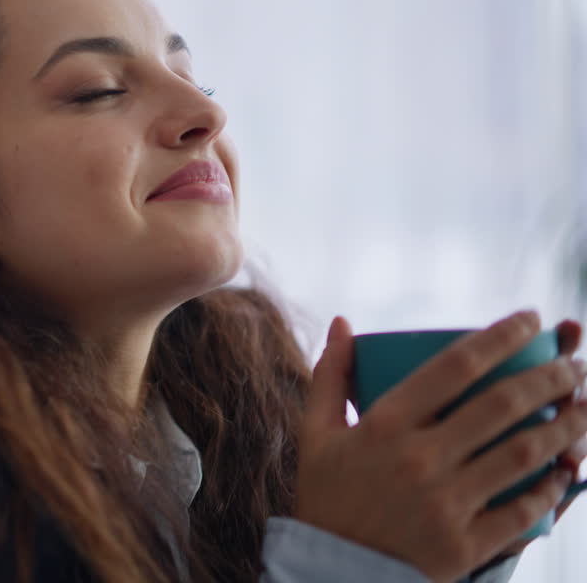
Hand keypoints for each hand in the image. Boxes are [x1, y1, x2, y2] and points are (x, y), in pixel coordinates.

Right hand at [296, 310, 586, 582]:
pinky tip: (568, 469)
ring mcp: (444, 504)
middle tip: (573, 365)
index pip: (456, 366)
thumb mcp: (315, 434)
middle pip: (502, 405)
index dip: (501, 336)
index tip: (531, 319)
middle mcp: (418, 460)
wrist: (330, 573)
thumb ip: (329, 376)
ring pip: (524, 454)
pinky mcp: (463, 545)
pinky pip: (524, 512)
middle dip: (550, 377)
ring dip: (567, 426)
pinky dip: (553, 488)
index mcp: (383, 425)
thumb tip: (342, 322)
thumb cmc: (327, 495)